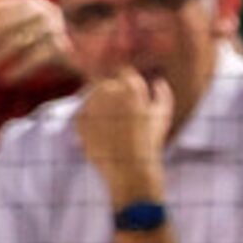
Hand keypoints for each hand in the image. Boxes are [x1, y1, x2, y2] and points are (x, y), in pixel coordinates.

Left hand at [0, 0, 73, 85]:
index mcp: (30, 0)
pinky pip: (33, 61)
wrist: (97, 51)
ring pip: (16, 43)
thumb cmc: (57, 39)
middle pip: (1, 23)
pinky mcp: (63, 48)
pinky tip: (7, 80)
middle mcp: (41, 10)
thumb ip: (10, 25)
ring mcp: (53, 28)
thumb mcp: (34, 22)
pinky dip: (17, 71)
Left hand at [75, 68, 172, 202]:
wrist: (131, 171)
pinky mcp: (79, 118)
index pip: (123, 71)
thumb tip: (157, 81)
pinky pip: (83, 116)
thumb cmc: (150, 144)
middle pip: (104, 83)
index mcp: (130, 87)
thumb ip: (163, 94)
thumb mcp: (163, 118)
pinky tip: (104, 139)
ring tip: (113, 131)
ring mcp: (91, 104)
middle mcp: (108, 90)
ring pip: (91, 98)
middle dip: (110, 96)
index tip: (128, 98)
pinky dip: (90, 125)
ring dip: (99, 109)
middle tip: (120, 118)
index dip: (125, 83)